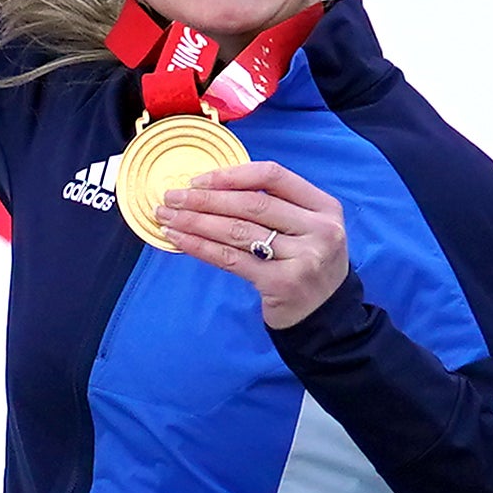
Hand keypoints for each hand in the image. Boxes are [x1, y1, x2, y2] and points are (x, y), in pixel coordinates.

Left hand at [157, 160, 348, 331]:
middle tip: (171, 198)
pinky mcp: (282, 283)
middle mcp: (319, 230)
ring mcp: (303, 257)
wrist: (324, 317)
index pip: (273, 176)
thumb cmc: (305, 266)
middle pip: (251, 204)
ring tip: (167, 218)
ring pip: (238, 231)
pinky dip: (200, 247)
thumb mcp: (306, 230)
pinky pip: (231, 259)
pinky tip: (179, 239)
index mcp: (325, 207)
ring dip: (196, 222)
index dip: (232, 175)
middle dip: (205, 199)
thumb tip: (212, 188)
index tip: (198, 180)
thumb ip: (275, 207)